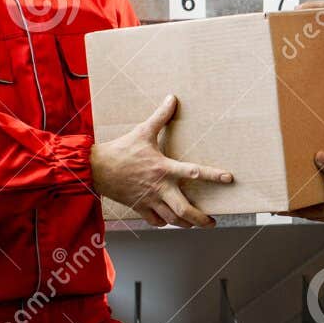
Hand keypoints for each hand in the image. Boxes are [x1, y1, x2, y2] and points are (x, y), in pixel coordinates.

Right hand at [90, 94, 233, 227]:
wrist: (95, 168)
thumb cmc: (120, 150)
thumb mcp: (143, 131)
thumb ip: (160, 117)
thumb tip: (172, 98)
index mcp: (164, 169)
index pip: (194, 172)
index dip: (213, 175)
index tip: (228, 179)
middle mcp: (159, 188)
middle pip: (184, 209)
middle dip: (200, 218)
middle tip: (212, 222)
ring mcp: (149, 200)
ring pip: (171, 219)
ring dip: (185, 223)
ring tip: (195, 224)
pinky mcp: (139, 207)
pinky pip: (154, 221)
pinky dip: (163, 223)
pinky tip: (168, 221)